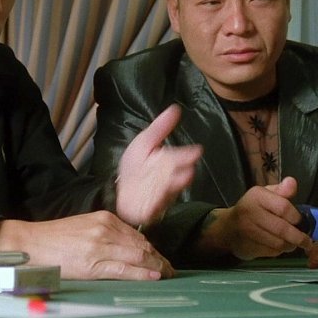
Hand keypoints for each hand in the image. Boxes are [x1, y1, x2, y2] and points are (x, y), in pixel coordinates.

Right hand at [0, 211, 173, 279]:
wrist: (32, 244)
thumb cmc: (56, 238)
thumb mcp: (85, 227)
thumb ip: (107, 233)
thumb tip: (129, 248)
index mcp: (104, 219)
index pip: (137, 236)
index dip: (153, 249)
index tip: (162, 258)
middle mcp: (105, 229)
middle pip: (141, 246)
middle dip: (159, 259)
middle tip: (171, 269)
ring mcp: (100, 246)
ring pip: (137, 256)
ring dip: (155, 266)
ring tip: (166, 274)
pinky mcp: (92, 263)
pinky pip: (123, 269)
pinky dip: (141, 273)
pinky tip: (152, 276)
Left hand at [115, 104, 201, 226]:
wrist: (121, 192)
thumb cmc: (136, 167)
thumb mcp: (145, 143)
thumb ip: (160, 128)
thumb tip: (175, 108)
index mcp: (167, 162)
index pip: (177, 157)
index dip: (186, 155)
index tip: (197, 151)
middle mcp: (166, 179)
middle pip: (174, 172)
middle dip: (180, 168)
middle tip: (189, 164)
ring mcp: (159, 195)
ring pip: (166, 189)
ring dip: (171, 184)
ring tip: (179, 179)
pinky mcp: (150, 210)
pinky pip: (154, 206)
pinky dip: (155, 202)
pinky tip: (156, 198)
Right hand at [198, 177, 310, 259]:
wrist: (229, 228)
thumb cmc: (253, 208)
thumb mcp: (265, 194)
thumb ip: (281, 190)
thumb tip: (292, 182)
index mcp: (257, 196)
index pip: (284, 207)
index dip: (297, 217)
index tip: (302, 221)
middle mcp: (251, 213)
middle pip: (282, 229)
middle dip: (298, 237)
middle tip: (307, 241)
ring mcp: (248, 232)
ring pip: (279, 243)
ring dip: (291, 245)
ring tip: (295, 243)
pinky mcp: (248, 247)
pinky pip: (272, 252)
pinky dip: (280, 251)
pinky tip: (281, 246)